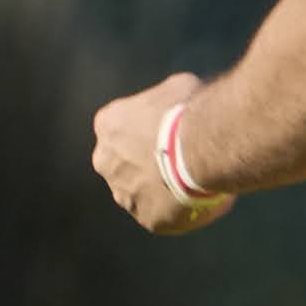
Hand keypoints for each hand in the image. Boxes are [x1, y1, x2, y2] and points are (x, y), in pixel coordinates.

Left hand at [92, 73, 231, 236]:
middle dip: (149, 162)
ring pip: (141, 192)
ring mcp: (124, 193)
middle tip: (182, 160)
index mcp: (109, 125)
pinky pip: (162, 214)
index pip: (124, 128)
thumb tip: (181, 100)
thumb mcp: (178, 87)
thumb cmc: (189, 111)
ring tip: (194, 182)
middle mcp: (105, 161)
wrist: (200, 149)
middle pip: (126, 163)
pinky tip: (200, 199)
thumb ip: (168, 98)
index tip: (173, 131)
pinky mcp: (147, 218)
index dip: (151, 129)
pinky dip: (178, 209)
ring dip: (161, 188)